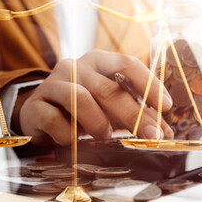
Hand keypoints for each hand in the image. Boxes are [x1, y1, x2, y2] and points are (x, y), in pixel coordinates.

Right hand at [17, 50, 173, 144]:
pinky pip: (54, 120)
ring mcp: (52, 84)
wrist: (39, 114)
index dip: (149, 85)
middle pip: (109, 88)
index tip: (167, 107)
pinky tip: (74, 141)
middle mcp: (75, 66)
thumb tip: (163, 132)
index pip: (128, 64)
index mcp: (99, 61)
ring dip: (98, 122)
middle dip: (135, 114)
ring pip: (80, 99)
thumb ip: (135, 113)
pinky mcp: (34, 105)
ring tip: (106, 136)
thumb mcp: (110, 106)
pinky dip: (69, 135)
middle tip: (152, 135)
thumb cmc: (84, 108)